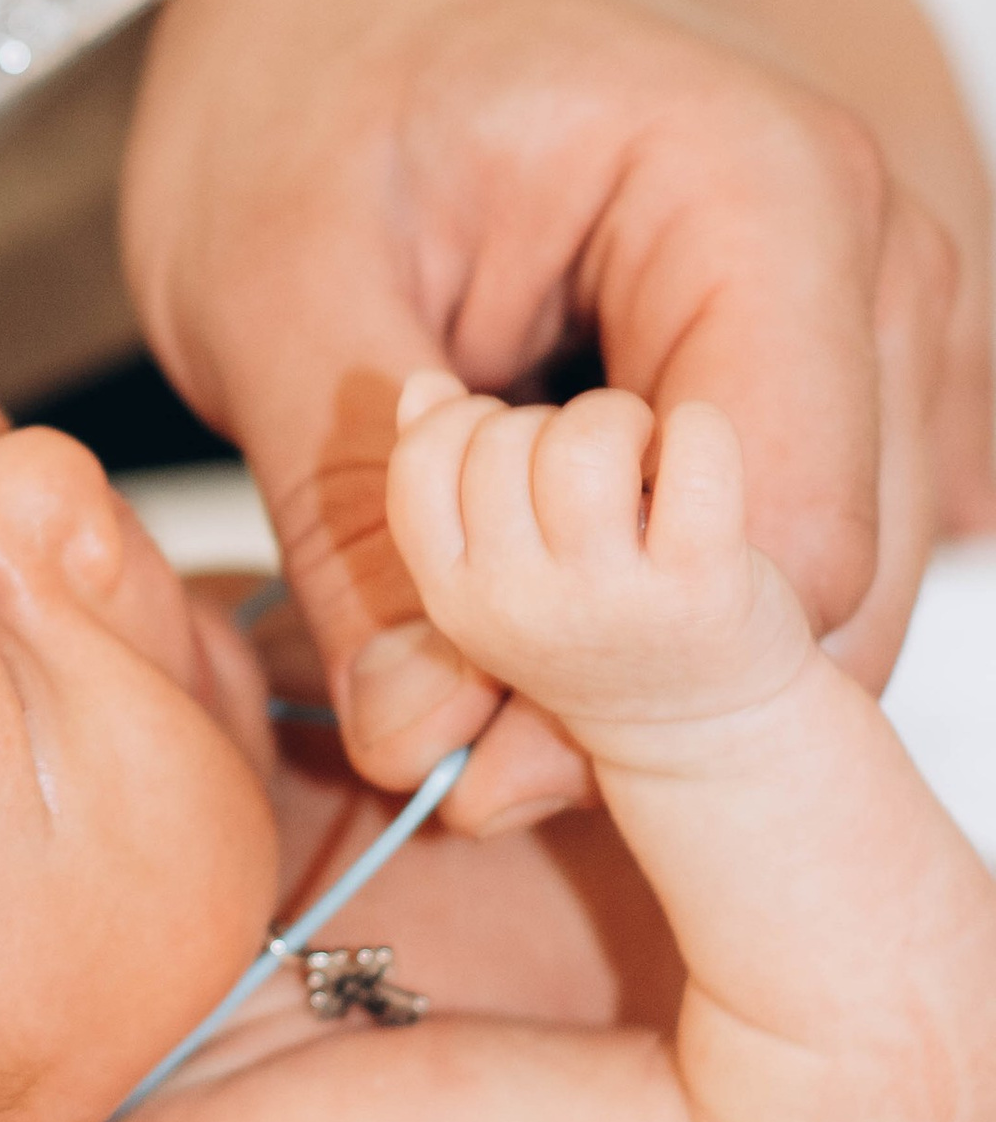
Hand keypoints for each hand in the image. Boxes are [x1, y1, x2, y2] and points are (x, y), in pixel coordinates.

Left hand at [123, 0, 958, 828]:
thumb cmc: (305, 69)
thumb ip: (358, 522)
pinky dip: (663, 618)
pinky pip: (790, 549)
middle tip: (444, 748)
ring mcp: (875, 313)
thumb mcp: (272, 289)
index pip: (786, 541)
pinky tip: (517, 617)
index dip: (633, 682)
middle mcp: (874, 255)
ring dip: (654, 671)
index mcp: (764, 196)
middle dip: (647, 701)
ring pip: (829, 595)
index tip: (460, 742)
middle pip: (839, 592)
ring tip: (460, 667)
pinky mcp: (829, 363)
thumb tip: (423, 747)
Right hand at [387, 373, 810, 748]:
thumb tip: (421, 389)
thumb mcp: (492, 579)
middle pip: (504, 439)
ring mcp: (608, 599)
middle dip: (553, 423)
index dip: (465, 422)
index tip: (516, 446)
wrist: (698, 732)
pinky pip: (696, 451)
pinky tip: (694, 453)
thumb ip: (442, 488)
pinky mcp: (702, 585)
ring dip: (619, 419)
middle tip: (595, 465)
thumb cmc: (587, 627)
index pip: (420, 463)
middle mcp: (518, 605)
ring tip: (642, 453)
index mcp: (454, 598)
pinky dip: (701, 428)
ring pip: (584, 442)